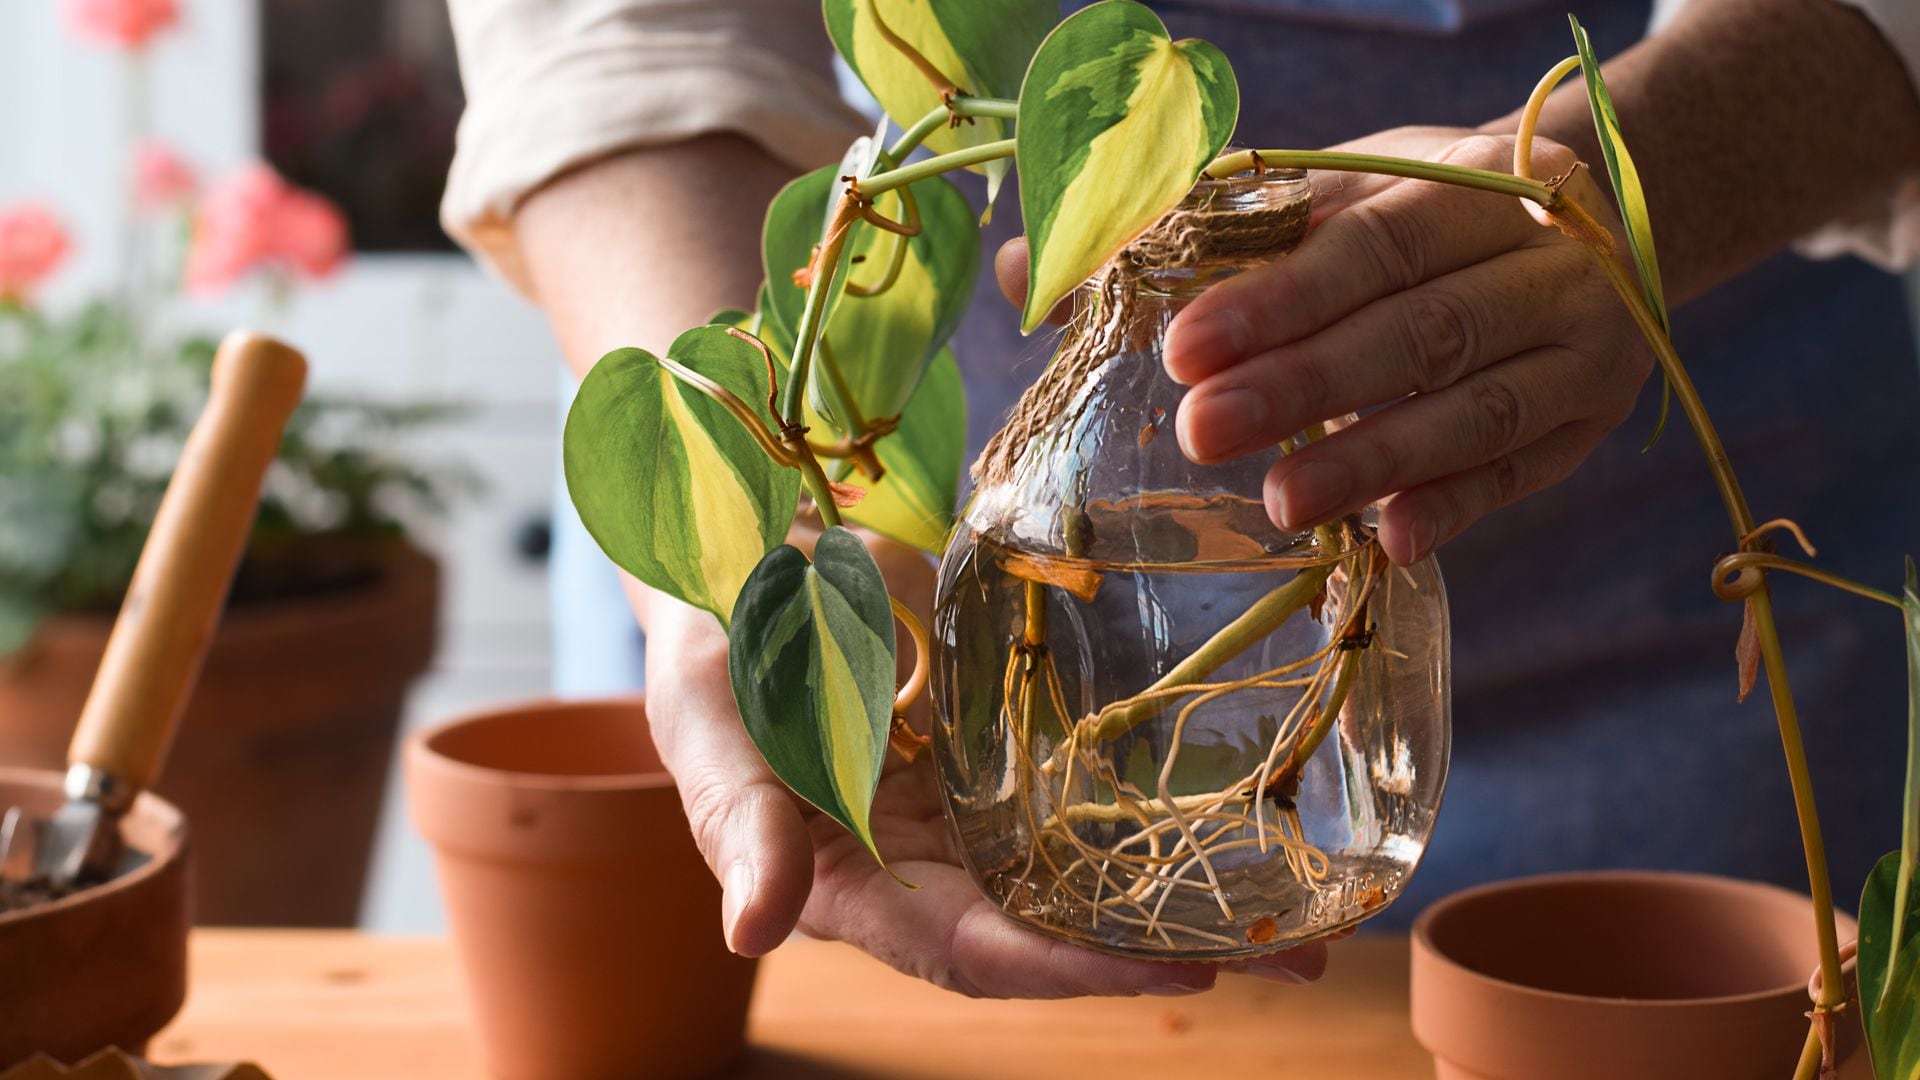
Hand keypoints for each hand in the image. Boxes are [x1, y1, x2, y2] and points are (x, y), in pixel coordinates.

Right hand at [632, 524, 1328, 997]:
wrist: (745, 557)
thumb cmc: (708, 649)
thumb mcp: (709, 730)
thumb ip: (739, 827)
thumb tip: (750, 935)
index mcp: (856, 889)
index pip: (971, 952)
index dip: (1066, 969)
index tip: (1176, 972)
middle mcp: (931, 870)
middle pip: (1059, 932)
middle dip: (1173, 952)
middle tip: (1303, 961)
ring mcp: (976, 813)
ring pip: (1092, 873)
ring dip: (1193, 897)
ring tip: (1316, 915)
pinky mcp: (1007, 752)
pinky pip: (1093, 792)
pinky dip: (1167, 813)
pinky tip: (1253, 813)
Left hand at [997, 128, 1650, 564]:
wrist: (1605, 210)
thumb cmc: (1418, 213)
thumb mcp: (1327, 192)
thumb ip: (1192, 230)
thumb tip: (1025, 270)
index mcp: (1461, 185)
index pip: (1364, 244)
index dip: (1275, 299)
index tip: (1180, 349)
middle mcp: (1534, 261)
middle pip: (1416, 331)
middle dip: (1304, 386)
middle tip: (1199, 433)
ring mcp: (1576, 345)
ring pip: (1476, 410)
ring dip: (1373, 460)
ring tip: (1277, 502)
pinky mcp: (1588, 421)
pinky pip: (1523, 473)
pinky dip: (1458, 506)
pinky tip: (1392, 539)